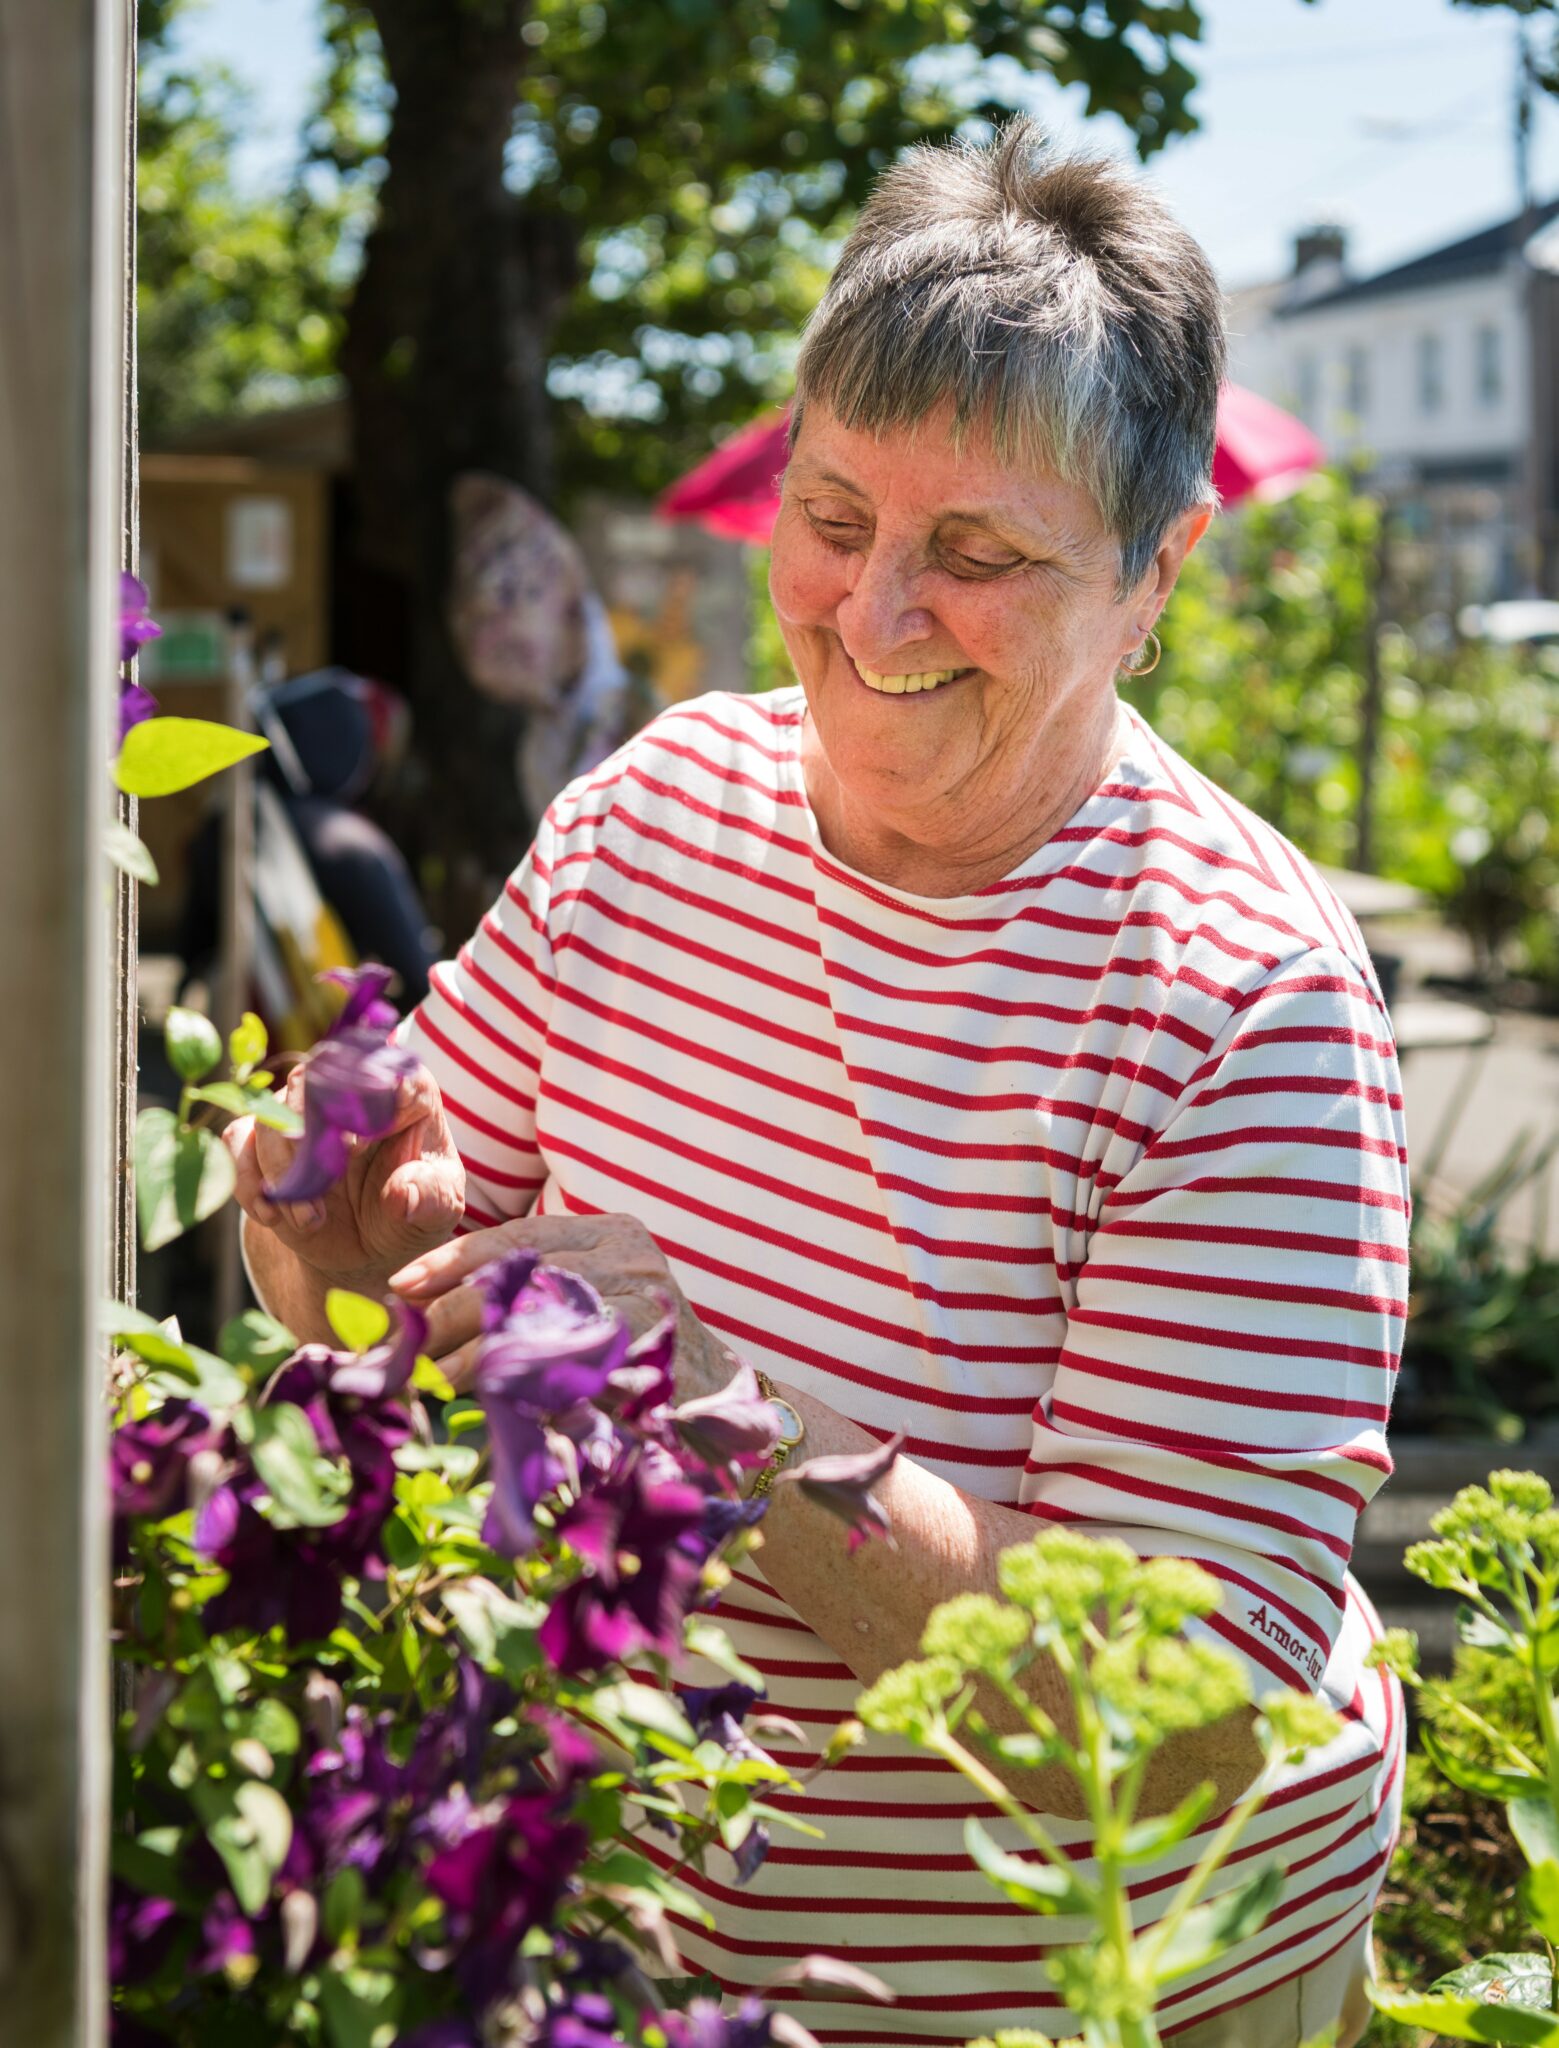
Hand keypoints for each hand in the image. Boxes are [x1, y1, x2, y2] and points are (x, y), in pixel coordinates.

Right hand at [225, 1061, 464, 1291]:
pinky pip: (238, 1141)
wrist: (368, 1246)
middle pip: (312, 1082)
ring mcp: (301, 1111)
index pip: (382, 1069)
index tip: (360, 1147)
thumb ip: (429, 1198)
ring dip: (283, 1173)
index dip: (365, 1102)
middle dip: (312, 1140)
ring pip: (271, 1116)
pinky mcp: (263, 1138)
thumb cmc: (411, 1213)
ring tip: (310, 1219)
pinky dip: (248, 1181)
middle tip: (325, 1185)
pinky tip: (273, 1216)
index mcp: (403, 1091)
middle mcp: (347, 1089)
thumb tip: (403, 1192)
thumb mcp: (436, 1211)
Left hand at [388, 1211, 734, 1394]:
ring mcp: (645, 1297)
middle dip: (452, 1310)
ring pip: (540, 1316)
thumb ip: (533, 1293)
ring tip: (426, 1377)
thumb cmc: (637, 1354)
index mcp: (610, 1232)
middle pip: (521, 1272)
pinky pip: (571, 1362)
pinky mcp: (651, 1348)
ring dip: (474, 1352)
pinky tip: (484, 1397)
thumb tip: (431, 1310)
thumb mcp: (590, 1301)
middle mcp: (630, 1253)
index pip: (517, 1236)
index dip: (454, 1260)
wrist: (717, 1400)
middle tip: (403, 1342)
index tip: (401, 1285)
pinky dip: (521, 1380)